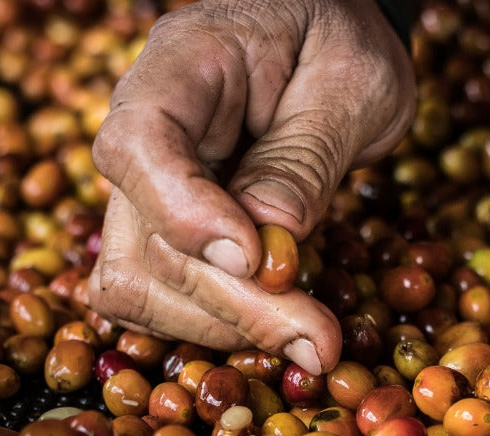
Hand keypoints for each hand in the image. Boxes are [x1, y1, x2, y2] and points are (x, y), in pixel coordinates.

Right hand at [88, 0, 415, 371]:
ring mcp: (149, 184)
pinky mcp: (168, 229)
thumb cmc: (342, 41)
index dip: (186, 215)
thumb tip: (268, 243)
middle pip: (146, 239)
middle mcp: (147, 128)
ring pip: (138, 284)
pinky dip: (215, 325)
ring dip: (221, 326)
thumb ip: (306, 157)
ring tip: (311, 340)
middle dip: (235, 303)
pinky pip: (160, 296)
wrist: (333, 38)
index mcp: (184, 64)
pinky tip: (281, 328)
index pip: (139, 143)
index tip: (257, 260)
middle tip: (321, 343)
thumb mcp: (350, 82)